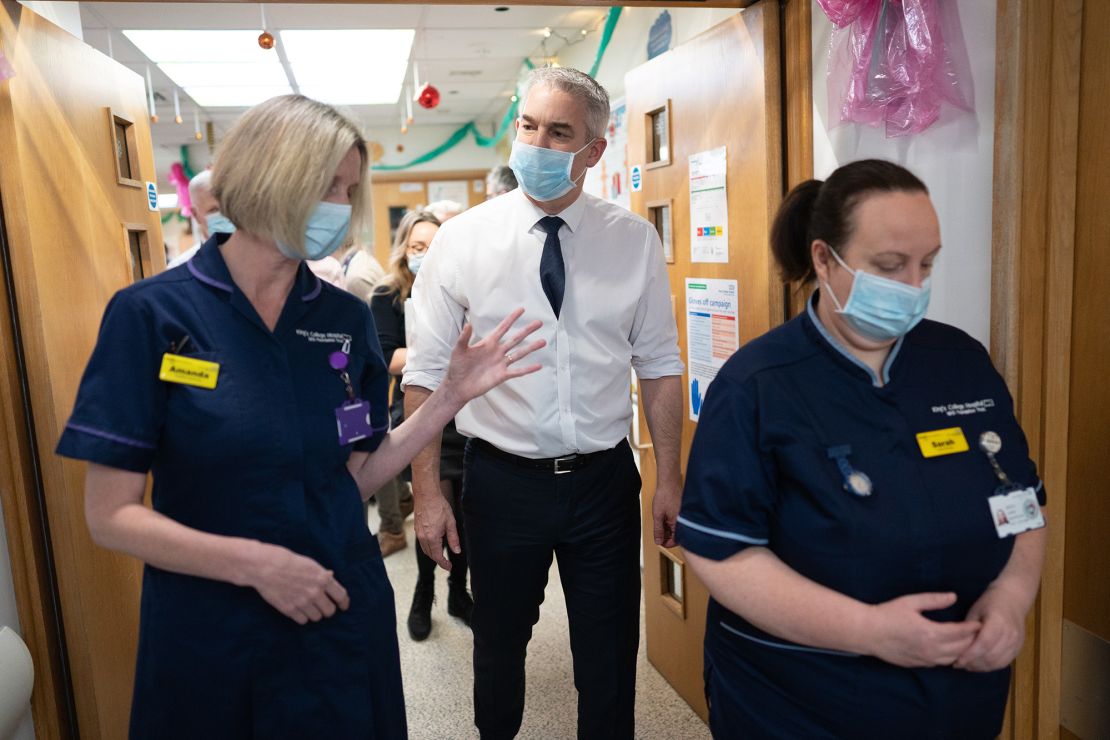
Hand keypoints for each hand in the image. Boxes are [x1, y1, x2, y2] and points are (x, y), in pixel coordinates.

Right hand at [245, 543, 349, 624]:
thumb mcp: (310, 564)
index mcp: (323, 579)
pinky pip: (303, 621)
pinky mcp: (289, 609)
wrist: (266, 566)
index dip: (344, 603)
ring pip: (316, 617)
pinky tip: (299, 610)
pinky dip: (302, 617)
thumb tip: (331, 578)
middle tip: (322, 607)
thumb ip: (322, 575)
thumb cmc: (289, 562)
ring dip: (314, 613)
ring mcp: (302, 602)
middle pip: (329, 611)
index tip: (343, 607)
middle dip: (327, 610)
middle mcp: (315, 593)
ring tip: (308, 606)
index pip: (341, 596)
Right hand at [412, 483, 458, 570]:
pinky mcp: (416, 529)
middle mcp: (423, 537)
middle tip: (447, 563)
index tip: (449, 567)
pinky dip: (428, 547)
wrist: (426, 495)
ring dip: (432, 554)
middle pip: (430, 554)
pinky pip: (422, 542)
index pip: (437, 556)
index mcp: (432, 537)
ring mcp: (418, 533)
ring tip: (442, 555)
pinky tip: (435, 544)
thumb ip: (453, 538)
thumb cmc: (439, 506)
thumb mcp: (450, 523)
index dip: (443, 564)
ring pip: (425, 549)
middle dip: (438, 560)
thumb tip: (456, 551)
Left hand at [441, 308, 544, 407]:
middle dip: (527, 330)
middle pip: (515, 338)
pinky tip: (538, 366)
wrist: (458, 386)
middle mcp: (497, 351)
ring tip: (543, 342)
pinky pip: (517, 371)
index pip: (502, 328)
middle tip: (539, 322)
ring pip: (519, 353)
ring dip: (531, 348)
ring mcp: (501, 363)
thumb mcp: (459, 350)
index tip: (521, 310)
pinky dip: (528, 369)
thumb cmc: (457, 367)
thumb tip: (468, 324)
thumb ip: (464, 338)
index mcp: (488, 343)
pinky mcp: (502, 375)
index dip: (512, 319)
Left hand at [652, 481, 680, 547]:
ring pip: (677, 529)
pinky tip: (665, 518)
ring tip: (660, 523)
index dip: (667, 543)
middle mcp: (684, 521)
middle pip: (677, 536)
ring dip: (669, 530)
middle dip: (667, 536)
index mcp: (679, 524)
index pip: (676, 541)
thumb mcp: (657, 515)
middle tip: (658, 533)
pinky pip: (678, 522)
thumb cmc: (664, 496)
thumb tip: (658, 541)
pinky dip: (671, 523)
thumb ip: (658, 530)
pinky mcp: (683, 513)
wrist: (669, 483)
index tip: (660, 542)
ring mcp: (684, 517)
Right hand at [865, 592, 980, 667]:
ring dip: (962, 651)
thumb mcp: (910, 602)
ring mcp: (925, 659)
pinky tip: (950, 650)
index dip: (971, 628)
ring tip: (967, 642)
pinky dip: (949, 657)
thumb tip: (953, 597)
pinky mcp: (918, 664)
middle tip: (977, 633)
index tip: (979, 622)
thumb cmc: (887, 614)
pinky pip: (940, 663)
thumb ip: (934, 600)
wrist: (868, 633)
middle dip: (971, 640)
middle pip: (960, 648)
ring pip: (952, 659)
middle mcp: (931, 649)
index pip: (960, 632)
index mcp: (931, 632)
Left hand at [953, 583, 1027, 671]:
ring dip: (981, 667)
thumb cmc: (989, 603)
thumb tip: (956, 648)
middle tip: (958, 665)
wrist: (1012, 599)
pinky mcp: (1018, 648)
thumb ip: (968, 630)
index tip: (957, 661)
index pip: (984, 643)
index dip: (970, 655)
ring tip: (966, 666)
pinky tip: (979, 665)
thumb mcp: (974, 612)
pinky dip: (990, 666)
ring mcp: (1016, 642)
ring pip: (997, 662)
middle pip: (991, 655)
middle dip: (973, 663)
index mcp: (998, 621)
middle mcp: (1010, 633)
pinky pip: (1004, 663)